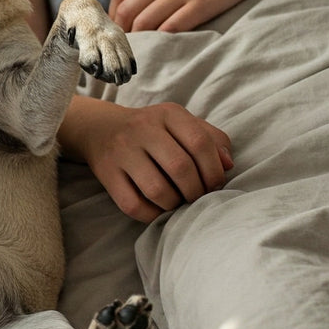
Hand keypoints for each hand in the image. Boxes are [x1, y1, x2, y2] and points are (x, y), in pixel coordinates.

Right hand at [69, 99, 233, 222]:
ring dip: (175, 204)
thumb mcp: (182, 124)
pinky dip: (152, 214)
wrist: (101, 129)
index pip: (200, 143)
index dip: (214, 171)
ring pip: (157, 190)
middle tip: (197, 198)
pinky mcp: (107, 174)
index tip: (215, 185)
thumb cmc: (153, 131)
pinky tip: (158, 208)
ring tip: (178, 202)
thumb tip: (227, 165)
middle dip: (196, 191)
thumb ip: (211, 139)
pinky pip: (134, 205)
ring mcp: (122, 152)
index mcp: (167, 114)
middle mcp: (142, 129)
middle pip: (180, 168)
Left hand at [109, 0, 275, 31]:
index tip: (114, 25)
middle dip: (121, 29)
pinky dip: (161, 37)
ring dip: (139, 36)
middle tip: (123, 41)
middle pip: (129, 9)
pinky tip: (161, 43)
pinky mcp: (203, 3)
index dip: (113, 13)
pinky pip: (172, 26)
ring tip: (139, 46)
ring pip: (146, 20)